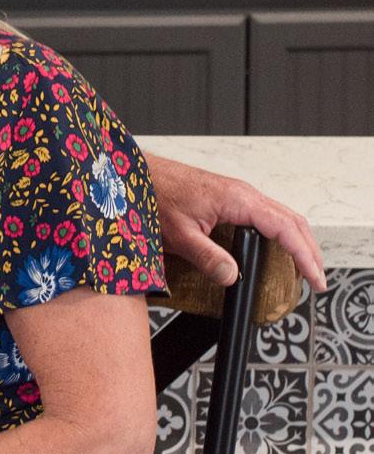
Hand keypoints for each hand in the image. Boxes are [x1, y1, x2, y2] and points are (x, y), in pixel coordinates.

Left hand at [145, 154, 326, 292]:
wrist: (136, 173)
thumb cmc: (155, 195)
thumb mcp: (179, 233)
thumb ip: (207, 256)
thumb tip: (233, 276)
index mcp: (237, 199)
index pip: (285, 227)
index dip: (304, 255)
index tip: (315, 277)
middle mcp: (242, 193)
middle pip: (291, 220)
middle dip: (309, 250)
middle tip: (316, 279)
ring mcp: (236, 193)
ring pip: (281, 215)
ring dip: (297, 240)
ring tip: (304, 267)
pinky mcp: (228, 197)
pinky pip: (266, 213)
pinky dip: (281, 232)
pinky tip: (278, 248)